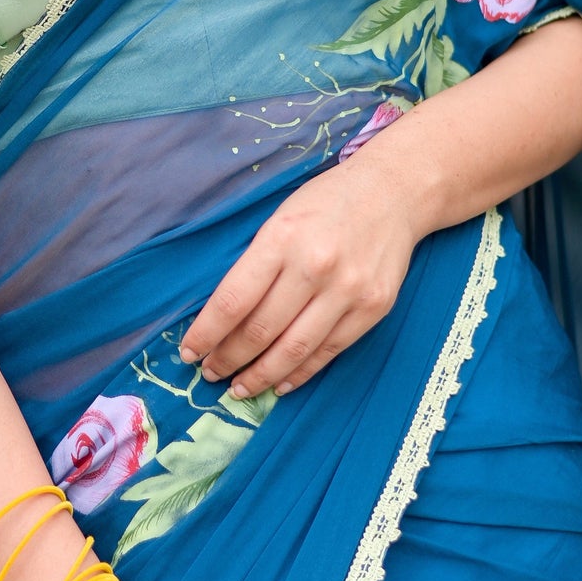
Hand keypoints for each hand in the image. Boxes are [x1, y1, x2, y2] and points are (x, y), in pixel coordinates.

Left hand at [179, 153, 420, 399]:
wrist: (392, 192)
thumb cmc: (325, 203)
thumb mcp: (279, 218)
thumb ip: (255, 264)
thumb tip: (221, 318)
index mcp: (282, 238)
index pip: (233, 300)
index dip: (207, 334)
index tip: (189, 352)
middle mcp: (315, 266)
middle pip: (261, 330)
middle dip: (229, 359)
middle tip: (211, 373)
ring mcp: (348, 291)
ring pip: (294, 349)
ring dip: (261, 375)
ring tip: (240, 388)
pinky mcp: (373, 308)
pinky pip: (329, 351)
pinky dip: (301, 373)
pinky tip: (280, 382)